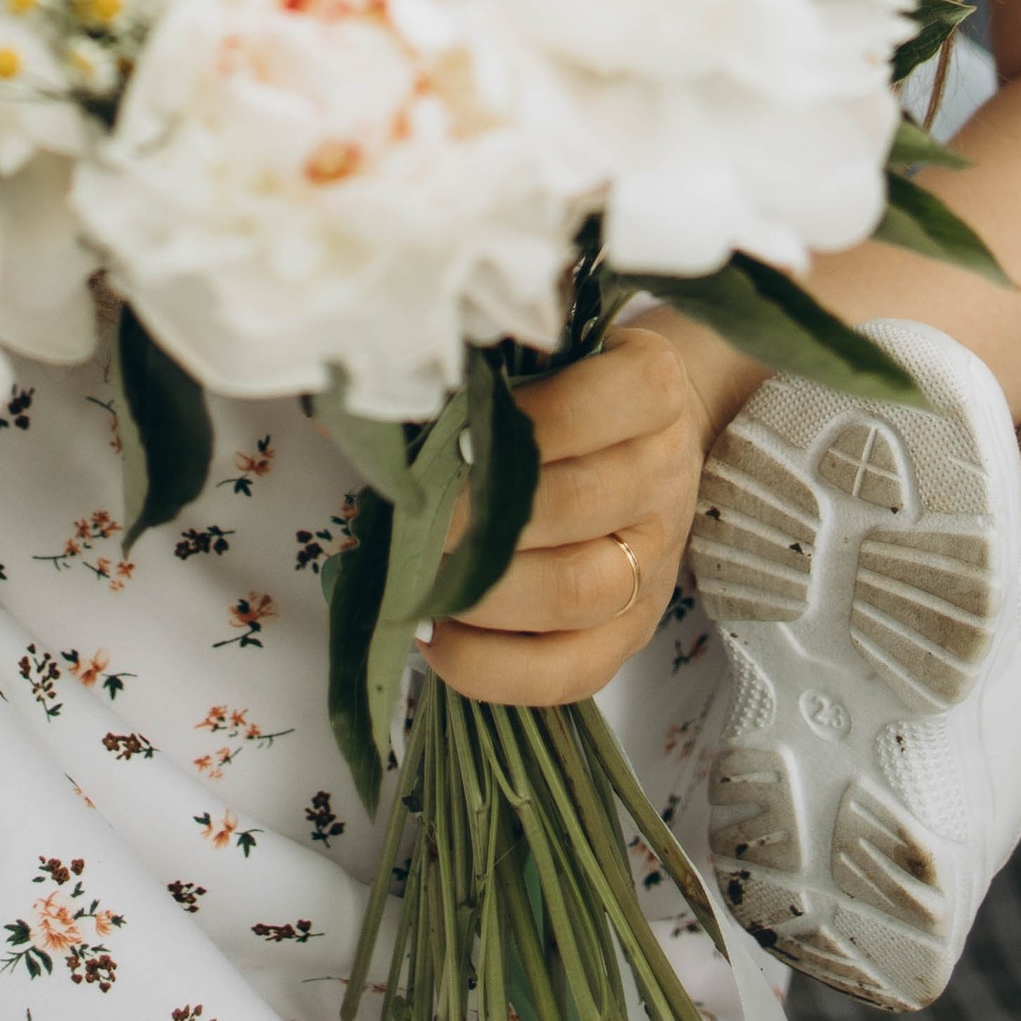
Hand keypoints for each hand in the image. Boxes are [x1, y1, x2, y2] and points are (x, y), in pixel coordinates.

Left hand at [421, 317, 745, 709]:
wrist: (652, 434)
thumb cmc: (575, 382)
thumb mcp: (547, 348)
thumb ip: (480, 367)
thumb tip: (357, 406)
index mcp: (652, 390)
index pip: (595, 405)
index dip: (518, 424)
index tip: (452, 438)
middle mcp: (664, 476)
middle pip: (575, 506)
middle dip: (478, 520)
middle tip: (408, 521)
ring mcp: (655, 562)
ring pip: (576, 592)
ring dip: (483, 594)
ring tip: (415, 581)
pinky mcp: (634, 630)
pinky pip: (572, 672)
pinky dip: (496, 668)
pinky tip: (437, 639)